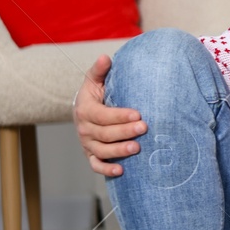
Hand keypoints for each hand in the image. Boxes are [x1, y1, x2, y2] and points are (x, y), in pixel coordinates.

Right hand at [74, 54, 145, 177]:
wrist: (86, 111)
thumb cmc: (96, 94)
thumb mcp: (95, 80)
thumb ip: (100, 70)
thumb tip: (106, 57)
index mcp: (85, 110)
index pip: (102, 115)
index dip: (119, 116)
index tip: (138, 114)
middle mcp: (85, 129)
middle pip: (104, 134)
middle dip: (124, 132)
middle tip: (144, 129)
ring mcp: (88, 143)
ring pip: (101, 151)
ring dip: (118, 151)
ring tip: (137, 148)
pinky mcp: (92, 155)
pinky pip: (96, 165)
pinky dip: (106, 170)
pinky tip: (122, 171)